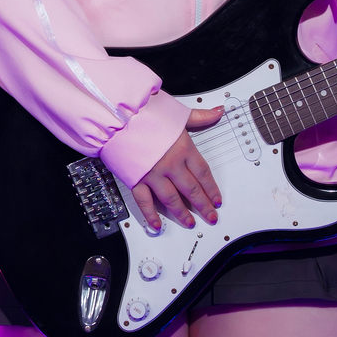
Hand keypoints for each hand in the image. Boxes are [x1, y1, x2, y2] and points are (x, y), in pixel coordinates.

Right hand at [129, 107, 223, 231]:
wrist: (118, 116)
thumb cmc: (145, 113)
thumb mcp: (177, 112)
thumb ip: (199, 116)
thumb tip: (218, 112)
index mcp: (183, 148)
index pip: (203, 173)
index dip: (211, 189)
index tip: (216, 200)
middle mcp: (170, 164)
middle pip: (191, 189)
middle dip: (203, 205)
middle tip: (210, 216)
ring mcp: (153, 174)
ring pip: (172, 199)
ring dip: (182, 213)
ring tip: (190, 222)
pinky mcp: (136, 179)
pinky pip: (145, 202)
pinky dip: (151, 215)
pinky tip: (157, 224)